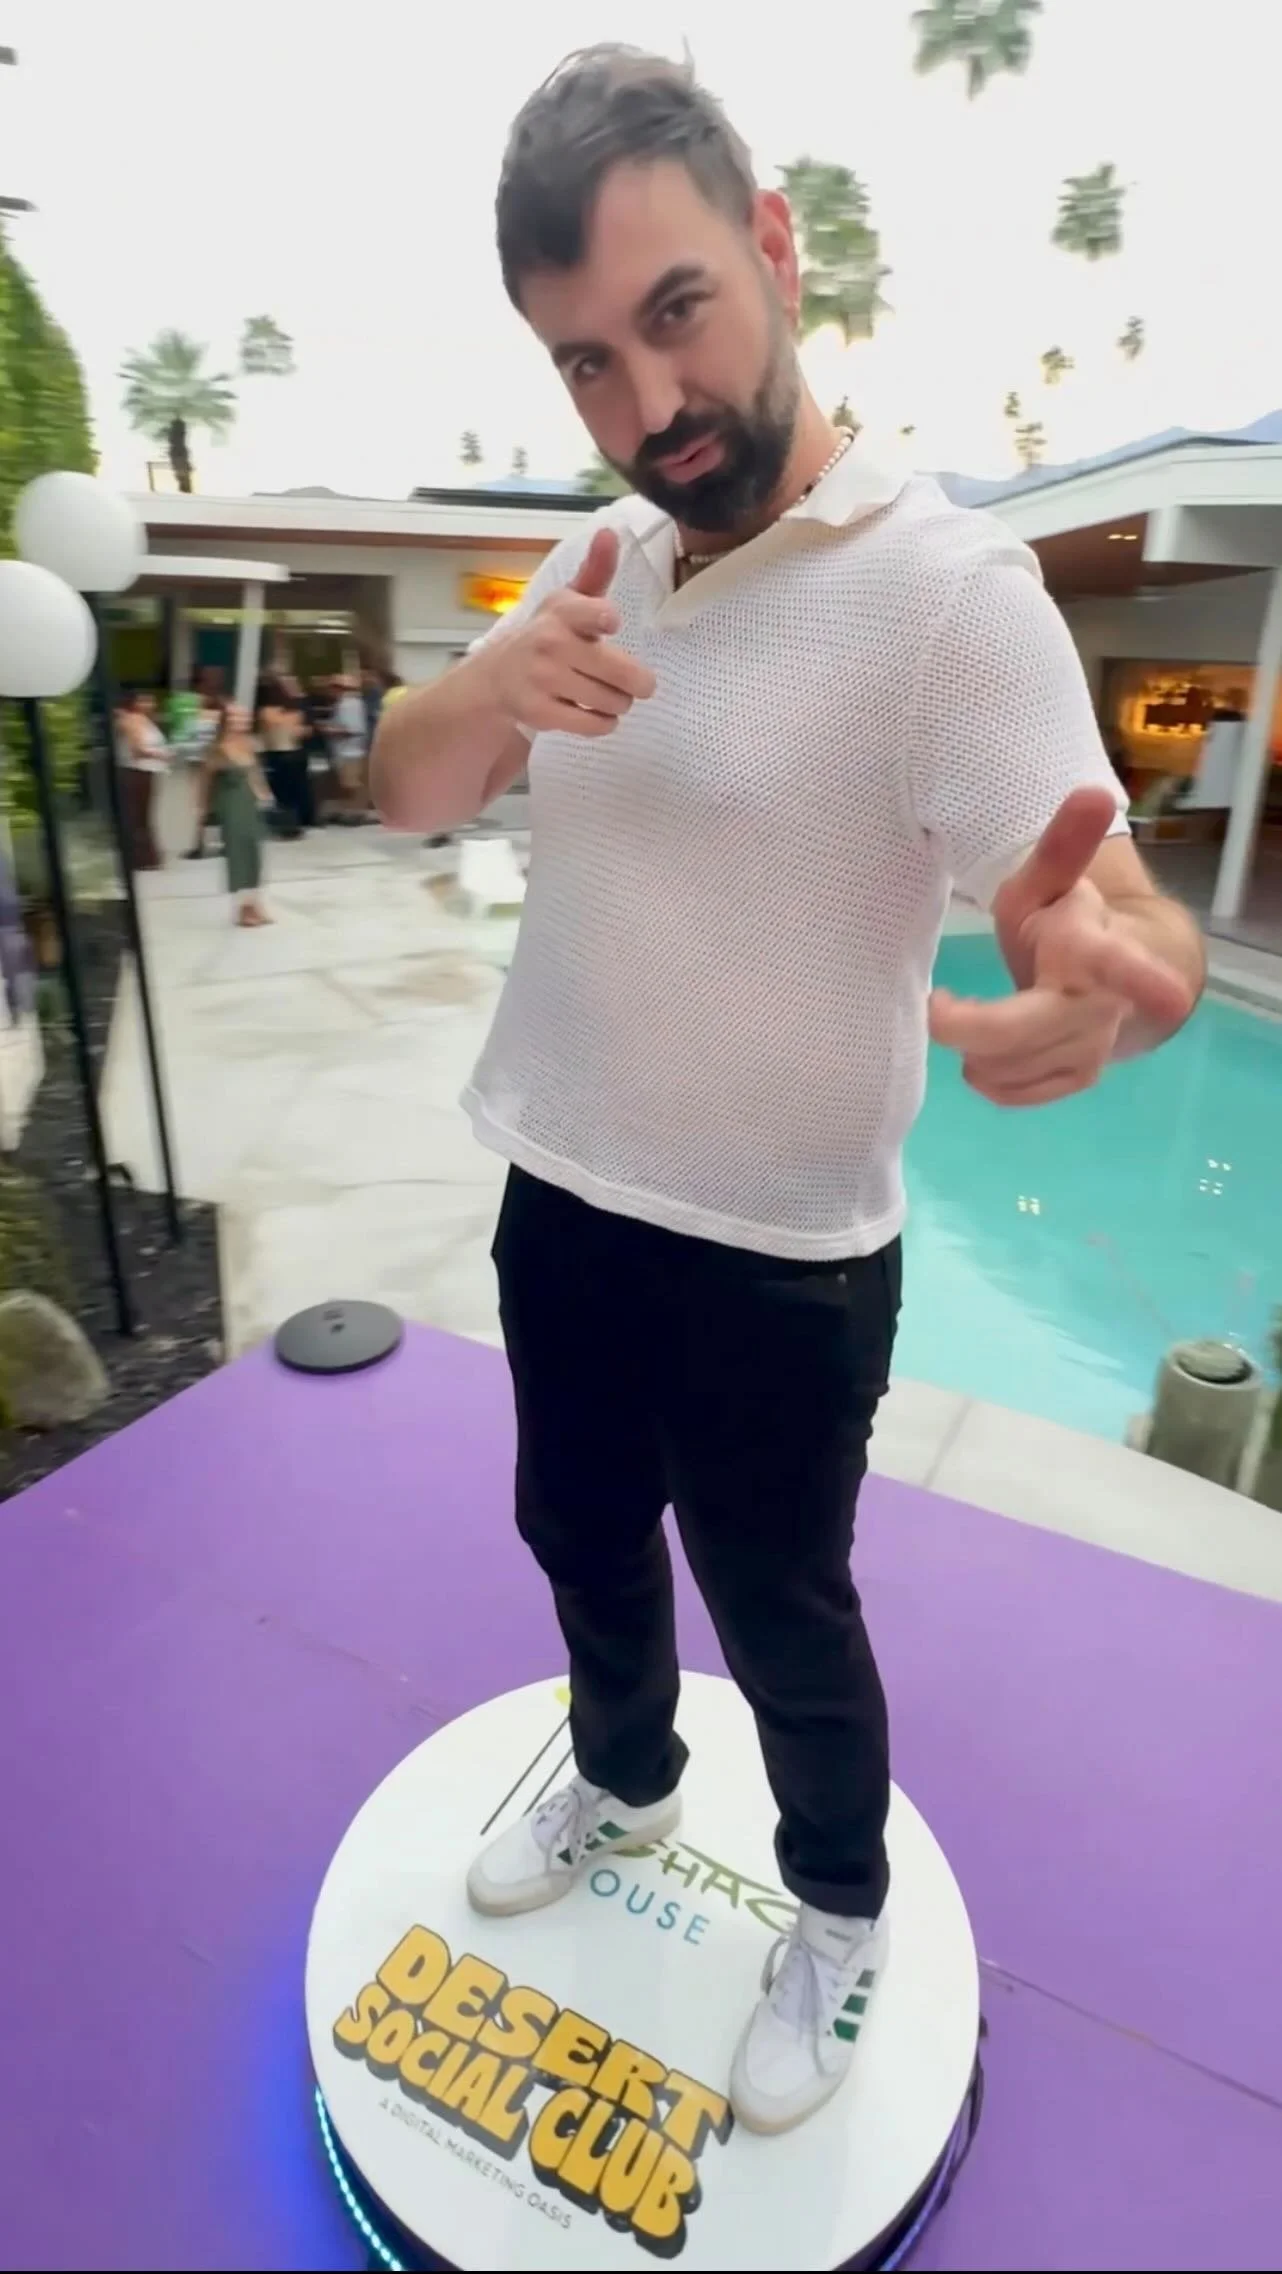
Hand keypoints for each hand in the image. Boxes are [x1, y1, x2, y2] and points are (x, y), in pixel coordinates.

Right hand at [484, 527, 655, 738]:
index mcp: (562, 611)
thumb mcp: (569, 601)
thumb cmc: (547, 635)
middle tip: (638, 683)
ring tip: (611, 695)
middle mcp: (550, 643)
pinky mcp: (541, 713)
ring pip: (613, 701)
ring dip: (621, 702)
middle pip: (621, 672)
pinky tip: (597, 713)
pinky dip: (605, 723)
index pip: (591, 612)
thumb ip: (595, 571)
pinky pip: (595, 725)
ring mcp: (544, 680)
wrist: (496, 678)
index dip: (604, 618)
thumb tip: (610, 532)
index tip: (611, 624)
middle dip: (638, 682)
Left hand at [929, 787, 1194, 1106]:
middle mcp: (1100, 1004)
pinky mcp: (1077, 1076)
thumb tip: (1093, 792)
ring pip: (1015, 1066)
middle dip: (976, 1028)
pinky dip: (989, 1079)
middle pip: (1028, 1031)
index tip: (1170, 998)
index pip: (1119, 965)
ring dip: (974, 1048)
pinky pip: (1020, 1094)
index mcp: (1093, 949)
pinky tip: (979, 1057)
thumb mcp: (1050, 879)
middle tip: (935, 1007)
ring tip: (959, 1016)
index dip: (1144, 981)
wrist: (1096, 975)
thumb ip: (1062, 844)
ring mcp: (1091, 1045)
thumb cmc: (1061, 921)